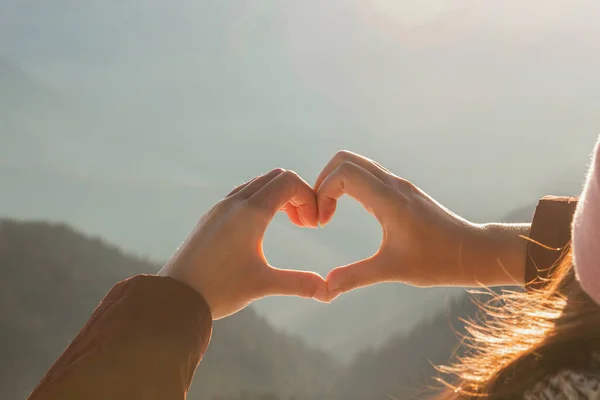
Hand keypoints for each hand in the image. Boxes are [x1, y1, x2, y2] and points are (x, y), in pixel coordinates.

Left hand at [159, 168, 326, 319]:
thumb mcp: (263, 285)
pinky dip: (261, 201)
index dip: (308, 197)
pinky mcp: (211, 217)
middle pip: (275, 177)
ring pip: (257, 184)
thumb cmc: (218, 290)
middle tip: (305, 224)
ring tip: (289, 223)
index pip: (288, 182)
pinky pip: (242, 194)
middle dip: (297, 195)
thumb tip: (329, 291)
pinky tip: (262, 228)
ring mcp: (220, 208)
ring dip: (278, 197)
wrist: (174, 297)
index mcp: (250, 212)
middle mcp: (234, 202)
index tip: (312, 226)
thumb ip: (299, 283)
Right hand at [315, 151, 528, 299]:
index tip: (323, 222)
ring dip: (336, 182)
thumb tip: (324, 290)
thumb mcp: (393, 270)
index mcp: (389, 199)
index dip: (323, 192)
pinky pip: (368, 174)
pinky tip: (349, 211)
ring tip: (329, 212)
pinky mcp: (403, 191)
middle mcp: (393, 185)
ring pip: (357, 164)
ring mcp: (399, 185)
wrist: (474, 252)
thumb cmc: (438, 261)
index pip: (343, 172)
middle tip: (320, 212)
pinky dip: (349, 185)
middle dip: (323, 181)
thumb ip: (355, 277)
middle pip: (345, 159)